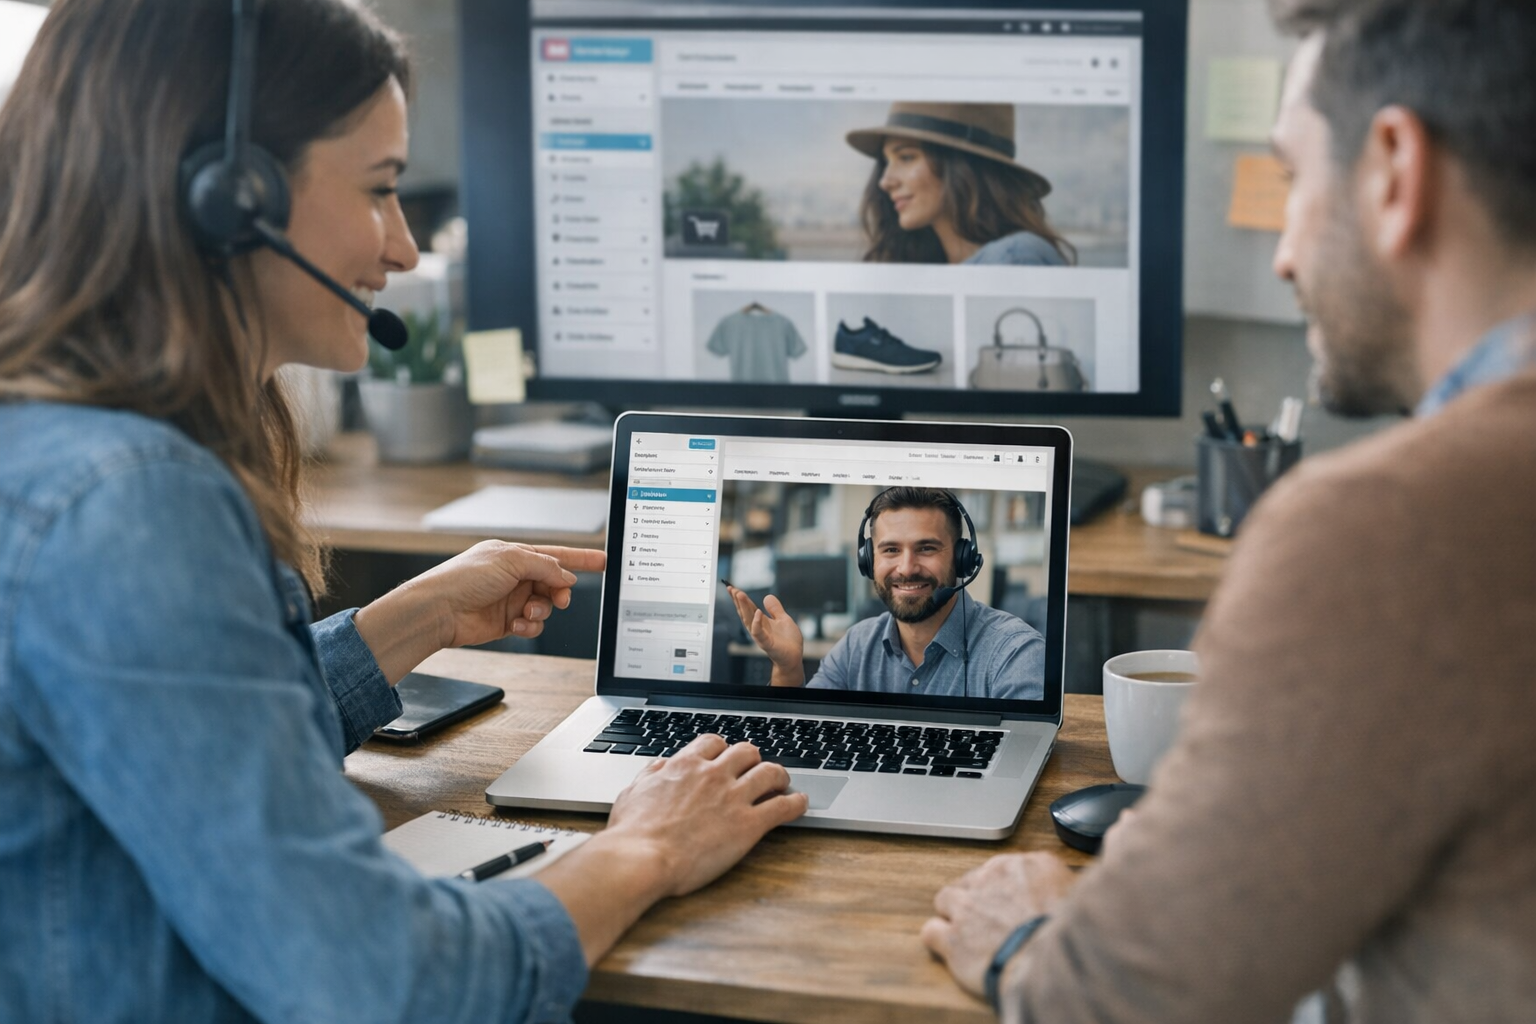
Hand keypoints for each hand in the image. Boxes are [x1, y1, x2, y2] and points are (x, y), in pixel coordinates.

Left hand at [353, 541, 605, 682]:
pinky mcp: (507, 623)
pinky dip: (530, 627)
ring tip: (528, 613)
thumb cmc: (464, 578)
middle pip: (555, 584)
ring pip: (546, 606)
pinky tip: (517, 625)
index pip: (556, 555)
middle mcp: (515, 576)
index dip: (581, 558)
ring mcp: (512, 600)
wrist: (439, 610)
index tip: (604, 560)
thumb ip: (545, 566)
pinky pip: (533, 626)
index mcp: (515, 555)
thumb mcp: (511, 560)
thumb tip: (566, 578)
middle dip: (560, 591)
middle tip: (559, 598)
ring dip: (542, 611)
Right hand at [605, 734, 808, 895]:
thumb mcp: (632, 792)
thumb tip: (659, 766)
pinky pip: (783, 806)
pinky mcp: (748, 825)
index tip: (725, 758)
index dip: (723, 750)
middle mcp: (713, 775)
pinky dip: (796, 803)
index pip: (713, 742)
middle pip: (746, 751)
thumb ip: (650, 775)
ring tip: (783, 782)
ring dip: (780, 775)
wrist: (641, 859)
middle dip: (753, 759)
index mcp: (685, 765)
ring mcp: (733, 798)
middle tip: (755, 770)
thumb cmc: (632, 833)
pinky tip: (800, 804)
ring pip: (770, 772)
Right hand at [725, 585, 805, 683]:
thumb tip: (767, 596)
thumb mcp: (783, 619)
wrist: (794, 657)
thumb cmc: (788, 641)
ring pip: (748, 620)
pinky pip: (759, 633)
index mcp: (761, 622)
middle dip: (738, 600)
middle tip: (731, 588)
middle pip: (745, 612)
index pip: (748, 608)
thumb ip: (775, 609)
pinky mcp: (767, 643)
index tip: (732, 587)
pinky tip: (757, 612)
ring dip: (743, 607)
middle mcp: (758, 628)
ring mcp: (761, 636)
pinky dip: (757, 623)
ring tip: (739, 594)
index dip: (740, 598)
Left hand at [920, 852, 1076, 998]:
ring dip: (955, 914)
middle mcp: (991, 878)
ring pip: (946, 898)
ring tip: (970, 932)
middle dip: (979, 898)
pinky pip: (931, 931)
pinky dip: (938, 939)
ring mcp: (967, 906)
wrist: (1052, 964)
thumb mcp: (1082, 895)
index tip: (1011, 901)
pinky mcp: (952, 937)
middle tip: (993, 920)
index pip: (1003, 867)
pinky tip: (950, 948)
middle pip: (973, 879)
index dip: (1004, 887)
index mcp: (1025, 865)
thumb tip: (1069, 885)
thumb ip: (1066, 884)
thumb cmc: (1071, 934)